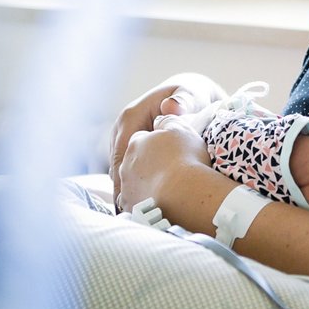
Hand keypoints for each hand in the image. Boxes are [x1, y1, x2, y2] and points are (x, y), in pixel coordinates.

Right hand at [109, 73, 225, 203]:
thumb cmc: (191, 96)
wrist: (189, 95)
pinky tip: (141, 205)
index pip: (122, 150)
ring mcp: (123, 139)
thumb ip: (184, 101)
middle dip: (124, 187)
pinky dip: (133, 185)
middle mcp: (122, 128)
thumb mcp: (190, 95)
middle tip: (132, 212)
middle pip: (117, 164)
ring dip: (127, 189)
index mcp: (131, 116)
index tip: (134, 196)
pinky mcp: (129, 149)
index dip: (127, 174)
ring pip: (119, 170)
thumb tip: (171, 107)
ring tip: (136, 213)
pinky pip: (126, 170)